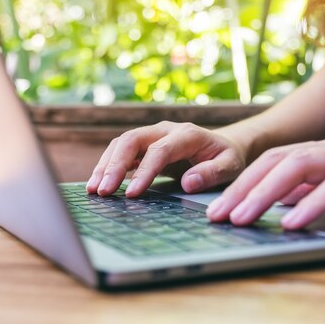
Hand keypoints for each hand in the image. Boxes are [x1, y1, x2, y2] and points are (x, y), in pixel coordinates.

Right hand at [86, 121, 246, 196]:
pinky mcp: (144, 145)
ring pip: (122, 143)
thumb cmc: (227, 158)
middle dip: (115, 165)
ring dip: (106, 165)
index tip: (133, 193)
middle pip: (132, 140)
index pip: (160, 150)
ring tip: (94, 190)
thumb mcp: (231, 166)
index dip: (144, 171)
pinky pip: (121, 151)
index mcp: (187, 134)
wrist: (224, 146)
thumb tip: (188, 183)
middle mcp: (165, 129)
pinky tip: (98, 184)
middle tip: (102, 191)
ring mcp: (153, 135)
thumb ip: (213, 173)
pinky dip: (108, 166)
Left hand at [206, 135, 324, 229]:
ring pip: (301, 166)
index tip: (217, 208)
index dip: (242, 184)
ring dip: (267, 193)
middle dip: (242, 188)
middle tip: (217, 215)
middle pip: (277, 161)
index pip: (272, 162)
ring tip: (243, 217)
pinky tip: (292, 221)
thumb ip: (315, 187)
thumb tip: (280, 199)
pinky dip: (313, 201)